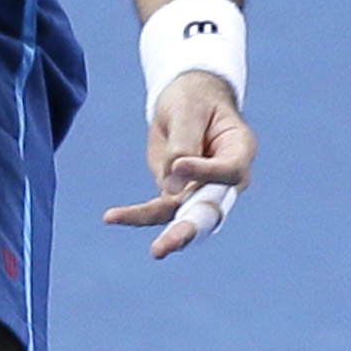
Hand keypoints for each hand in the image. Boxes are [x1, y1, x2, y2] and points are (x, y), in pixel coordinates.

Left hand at [99, 70, 255, 256]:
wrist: (186, 101)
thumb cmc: (194, 98)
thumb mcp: (187, 109)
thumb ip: (183, 143)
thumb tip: (171, 185)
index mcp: (239, 151)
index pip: (228, 170)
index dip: (205, 171)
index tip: (179, 163)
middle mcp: (226, 180)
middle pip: (211, 209)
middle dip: (189, 228)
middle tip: (169, 244)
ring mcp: (201, 191)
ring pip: (183, 218)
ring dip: (166, 235)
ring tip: (155, 251)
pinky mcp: (176, 195)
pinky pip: (157, 210)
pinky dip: (135, 215)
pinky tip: (111, 217)